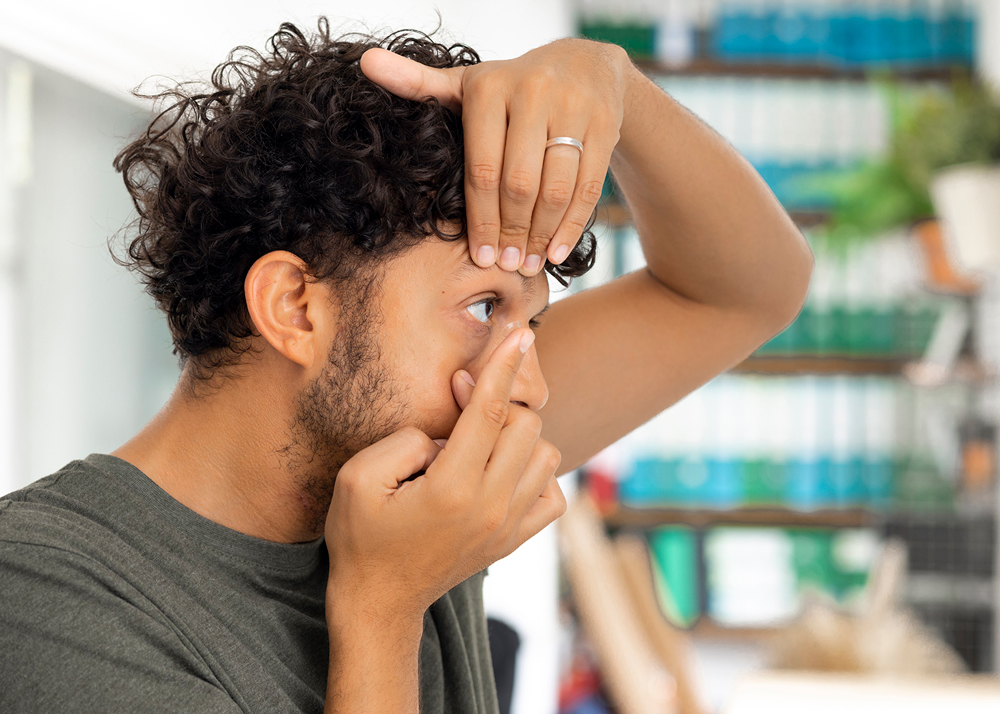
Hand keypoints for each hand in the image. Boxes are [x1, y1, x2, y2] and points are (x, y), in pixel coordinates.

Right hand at [324, 327, 564, 622]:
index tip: (521, 333)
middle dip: (498, 402)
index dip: (504, 366)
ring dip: (518, 437)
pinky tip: (501, 471)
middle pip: (526, 427)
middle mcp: (490, 507)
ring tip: (479, 443)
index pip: (490, 411)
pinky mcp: (515, 539)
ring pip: (546, 455)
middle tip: (461, 402)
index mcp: (452, 488)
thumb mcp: (357, 478)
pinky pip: (552, 493)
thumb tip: (446, 432)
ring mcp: (508, 526)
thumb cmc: (362, 535)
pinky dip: (535, 473)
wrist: (380, 599)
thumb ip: (403, 440)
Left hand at [360, 38, 628, 275]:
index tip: (482, 256)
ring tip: (531, 263)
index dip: (481, 219)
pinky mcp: (605, 126)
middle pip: (519, 184)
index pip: (482, 170)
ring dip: (543, 234)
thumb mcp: (467, 84)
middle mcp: (533, 94)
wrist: (586, 65)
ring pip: (555, 188)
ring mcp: (573, 109)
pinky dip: (573, 225)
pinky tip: (558, 251)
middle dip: (512, 231)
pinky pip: (588, 187)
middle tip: (508, 265)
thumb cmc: (512, 88)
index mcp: (489, 89)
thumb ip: (418, 84)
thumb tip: (365, 63)